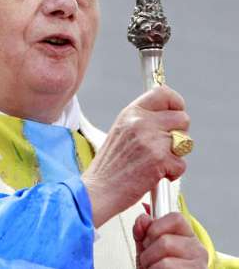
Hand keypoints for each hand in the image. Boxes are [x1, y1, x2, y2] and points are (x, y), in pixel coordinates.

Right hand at [82, 86, 189, 226]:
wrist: (99, 190)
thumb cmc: (110, 166)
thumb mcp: (122, 132)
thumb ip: (143, 120)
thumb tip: (169, 115)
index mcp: (131, 112)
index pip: (163, 93)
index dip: (176, 102)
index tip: (177, 112)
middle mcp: (141, 121)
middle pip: (182, 118)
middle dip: (180, 134)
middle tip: (166, 147)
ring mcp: (151, 139)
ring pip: (184, 142)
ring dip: (175, 156)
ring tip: (156, 164)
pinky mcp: (159, 159)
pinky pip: (182, 164)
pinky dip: (173, 174)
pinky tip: (155, 176)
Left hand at [134, 212, 207, 267]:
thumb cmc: (157, 268)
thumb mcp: (148, 246)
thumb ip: (143, 229)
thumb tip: (143, 220)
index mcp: (188, 235)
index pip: (175, 218)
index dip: (155, 227)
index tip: (147, 239)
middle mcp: (197, 249)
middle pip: (165, 241)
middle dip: (147, 253)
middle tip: (148, 261)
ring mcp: (198, 266)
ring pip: (165, 260)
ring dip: (150, 266)